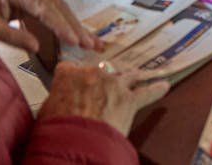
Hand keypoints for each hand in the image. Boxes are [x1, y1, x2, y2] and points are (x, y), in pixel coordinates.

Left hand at [0, 0, 98, 53]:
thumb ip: (11, 35)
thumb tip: (36, 47)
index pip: (45, 8)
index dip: (61, 25)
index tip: (75, 41)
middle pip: (58, 5)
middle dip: (75, 26)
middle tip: (92, 44)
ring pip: (60, 6)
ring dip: (75, 24)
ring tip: (91, 41)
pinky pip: (54, 7)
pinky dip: (66, 21)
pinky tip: (77, 33)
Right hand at [38, 61, 169, 135]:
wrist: (77, 141)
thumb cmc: (58, 129)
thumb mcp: (46, 112)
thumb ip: (56, 100)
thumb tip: (57, 104)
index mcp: (69, 74)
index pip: (69, 68)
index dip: (72, 77)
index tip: (73, 83)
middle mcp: (93, 73)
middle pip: (100, 71)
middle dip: (100, 81)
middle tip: (99, 91)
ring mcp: (114, 84)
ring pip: (127, 76)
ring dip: (132, 78)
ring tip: (139, 76)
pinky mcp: (129, 100)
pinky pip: (147, 93)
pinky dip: (156, 90)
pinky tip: (164, 85)